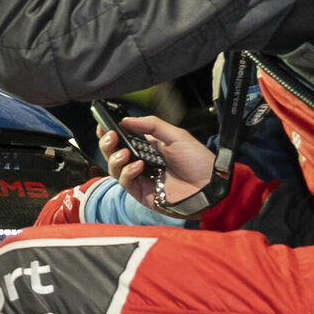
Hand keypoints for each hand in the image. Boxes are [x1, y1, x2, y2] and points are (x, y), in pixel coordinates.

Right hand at [101, 113, 215, 211]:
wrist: (210, 185)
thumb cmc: (197, 161)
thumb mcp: (176, 136)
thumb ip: (151, 125)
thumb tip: (126, 120)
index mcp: (147, 148)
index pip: (122, 140)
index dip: (110, 133)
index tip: (103, 126)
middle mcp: (141, 163)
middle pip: (113, 154)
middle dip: (107, 144)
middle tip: (111, 136)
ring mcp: (140, 179)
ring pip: (114, 169)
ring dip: (115, 158)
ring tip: (125, 153)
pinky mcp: (142, 194)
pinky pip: (125, 183)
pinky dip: (127, 172)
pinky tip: (138, 166)